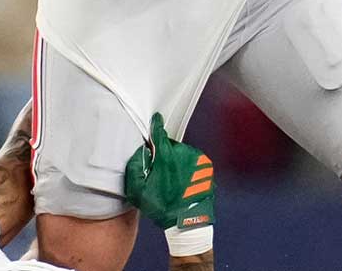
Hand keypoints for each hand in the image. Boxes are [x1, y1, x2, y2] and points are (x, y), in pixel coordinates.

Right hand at [123, 113, 214, 233]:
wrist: (187, 223)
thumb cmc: (161, 208)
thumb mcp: (137, 191)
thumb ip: (134, 167)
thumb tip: (140, 152)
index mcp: (166, 156)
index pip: (159, 132)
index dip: (155, 125)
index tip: (155, 119)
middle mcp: (183, 154)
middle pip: (169, 145)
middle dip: (163, 154)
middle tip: (159, 172)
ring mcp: (197, 159)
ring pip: (182, 153)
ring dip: (176, 160)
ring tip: (173, 180)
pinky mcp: (206, 166)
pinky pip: (193, 160)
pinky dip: (187, 166)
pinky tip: (183, 181)